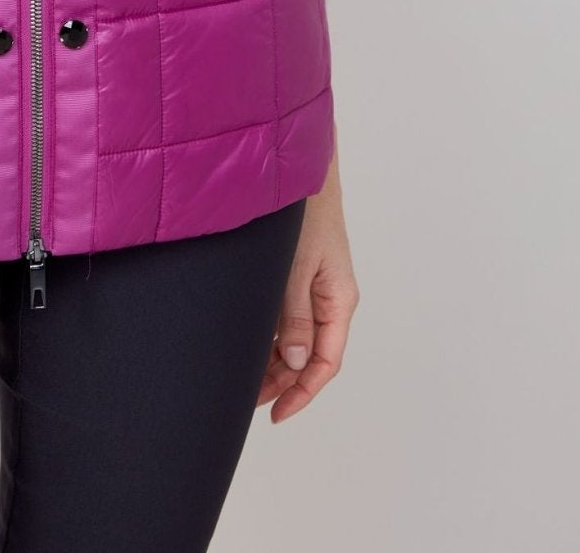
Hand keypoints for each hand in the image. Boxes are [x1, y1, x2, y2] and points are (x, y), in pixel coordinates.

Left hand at [259, 172, 358, 421]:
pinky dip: (269, 334)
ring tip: (240, 378)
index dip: (301, 393)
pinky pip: (286, 315)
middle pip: (309, 355)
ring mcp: (313, 285)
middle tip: (245, 400)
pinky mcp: (297, 273)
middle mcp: (329, 298)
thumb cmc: (304, 212)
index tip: (275, 413)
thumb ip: (295, 316)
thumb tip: (296, 361)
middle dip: (281, 381)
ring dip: (272, 360)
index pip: (326, 363)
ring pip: (296, 337)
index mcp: (338, 301)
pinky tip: (245, 343)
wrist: (299, 167)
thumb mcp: (297, 268)